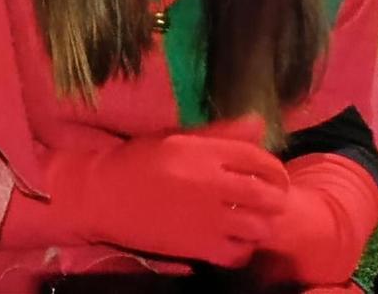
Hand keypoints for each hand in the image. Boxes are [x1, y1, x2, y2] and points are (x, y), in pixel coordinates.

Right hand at [17, 116, 288, 267]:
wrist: (101, 195)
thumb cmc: (138, 161)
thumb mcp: (175, 138)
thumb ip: (220, 134)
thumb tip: (259, 124)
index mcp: (204, 152)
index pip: (261, 160)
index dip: (275, 170)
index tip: (273, 176)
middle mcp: (210, 184)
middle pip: (269, 197)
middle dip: (275, 199)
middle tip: (267, 201)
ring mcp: (206, 219)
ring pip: (260, 228)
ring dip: (261, 225)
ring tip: (250, 221)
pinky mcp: (198, 247)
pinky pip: (240, 254)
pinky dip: (243, 249)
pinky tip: (233, 240)